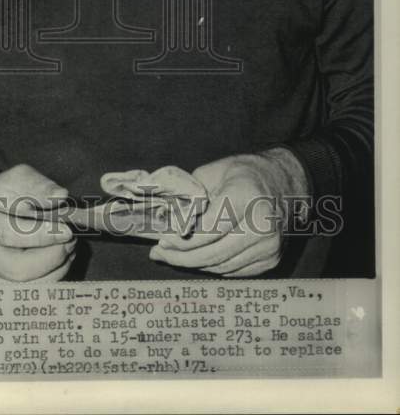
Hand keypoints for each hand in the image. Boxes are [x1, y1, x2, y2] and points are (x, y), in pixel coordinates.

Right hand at [0, 165, 75, 281]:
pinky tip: (57, 261)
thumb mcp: (16, 180)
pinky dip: (51, 279)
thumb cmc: (0, 197)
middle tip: (71, 241)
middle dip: (52, 257)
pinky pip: (30, 294)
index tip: (67, 231)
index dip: (41, 235)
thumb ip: (38, 185)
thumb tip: (60, 197)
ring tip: (67, 249)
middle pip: (19, 268)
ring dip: (56, 269)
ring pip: (28, 287)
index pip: (10, 233)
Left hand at [149, 149, 308, 276]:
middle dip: (181, 256)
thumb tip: (165, 219)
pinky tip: (195, 259)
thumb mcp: (214, 172)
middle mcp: (262, 224)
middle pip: (213, 252)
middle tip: (159, 253)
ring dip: (192, 263)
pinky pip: (233, 270)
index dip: (182, 238)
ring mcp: (269, 246)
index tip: (162, 238)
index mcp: (246, 196)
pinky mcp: (271, 260)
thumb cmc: (243, 174)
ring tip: (170, 257)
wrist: (284, 184)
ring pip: (221, 265)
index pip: (210, 228)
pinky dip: (211, 266)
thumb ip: (192, 195)